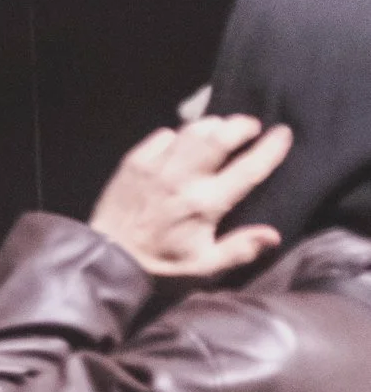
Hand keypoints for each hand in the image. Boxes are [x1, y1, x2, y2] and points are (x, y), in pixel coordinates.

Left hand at [88, 113, 292, 277]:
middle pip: (218, 137)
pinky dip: (178, 134)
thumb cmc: (161, 264)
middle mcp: (182, 179)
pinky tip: (183, 142)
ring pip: (190, 131)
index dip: (269, 148)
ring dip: (211, 125)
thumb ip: (240, 249)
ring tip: (223, 128)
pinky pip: (161, 136)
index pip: (247, 169)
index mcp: (204, 204)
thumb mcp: (205, 266)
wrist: (109, 257)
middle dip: (240, 125)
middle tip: (251, 125)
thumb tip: (273, 235)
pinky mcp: (133, 162)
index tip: (283, 133)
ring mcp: (156, 167)